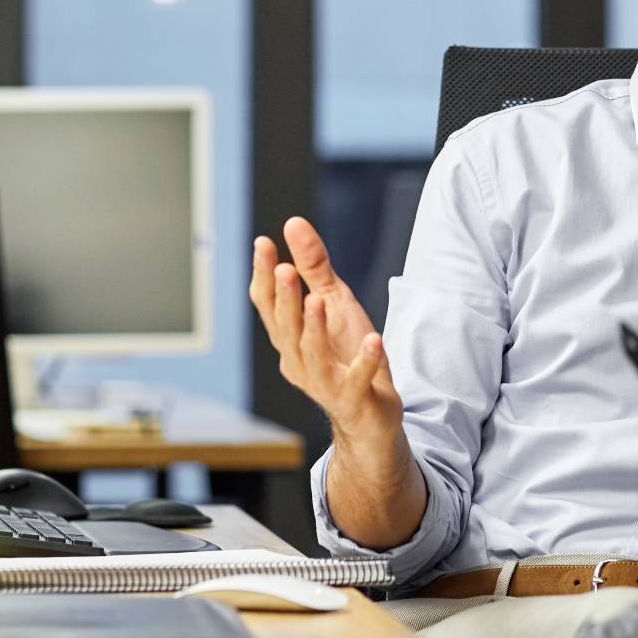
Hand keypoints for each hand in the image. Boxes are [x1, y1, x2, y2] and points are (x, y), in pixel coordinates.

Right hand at [249, 217, 401, 441]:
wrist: (370, 414)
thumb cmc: (347, 353)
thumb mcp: (334, 302)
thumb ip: (313, 266)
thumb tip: (293, 223)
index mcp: (288, 337)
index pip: (268, 304)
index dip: (264, 275)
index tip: (263, 243)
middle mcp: (297, 360)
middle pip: (286, 328)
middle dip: (285, 299)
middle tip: (285, 269)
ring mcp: (324, 381)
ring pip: (313, 353)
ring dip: (314, 327)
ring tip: (318, 300)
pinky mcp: (353, 397)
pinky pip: (357, 377)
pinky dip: (365, 360)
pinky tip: (374, 341)